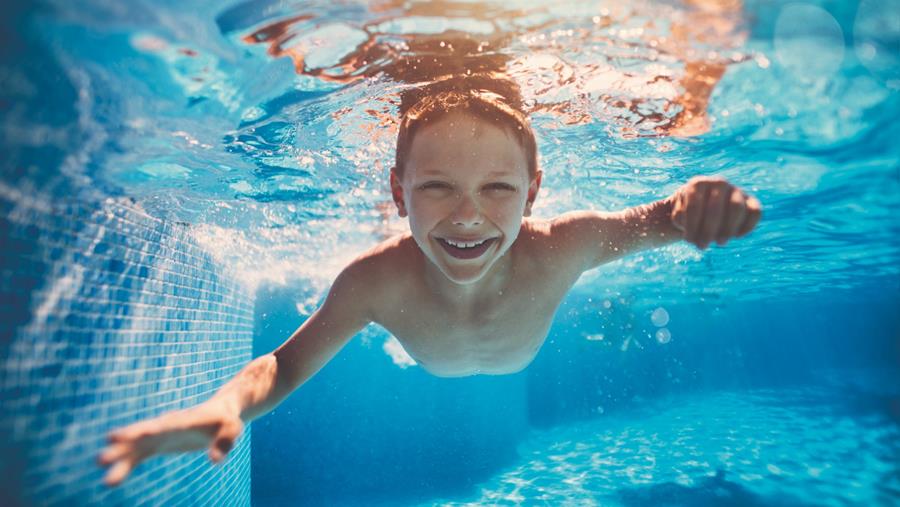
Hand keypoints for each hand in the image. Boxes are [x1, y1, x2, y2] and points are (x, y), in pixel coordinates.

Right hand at [97, 401, 243, 486]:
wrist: (221, 413)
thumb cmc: (227, 419)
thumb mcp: (232, 428)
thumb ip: (224, 443)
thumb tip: (214, 461)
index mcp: (181, 421)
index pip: (160, 427)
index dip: (141, 432)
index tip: (120, 437)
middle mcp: (166, 427)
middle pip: (141, 435)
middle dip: (122, 445)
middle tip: (101, 457)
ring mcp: (160, 435)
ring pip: (135, 447)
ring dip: (119, 458)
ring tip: (101, 470)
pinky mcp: (159, 444)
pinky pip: (139, 455)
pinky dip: (127, 464)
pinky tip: (113, 479)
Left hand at [670, 176, 760, 249]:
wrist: (702, 208)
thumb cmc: (687, 213)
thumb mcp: (678, 215)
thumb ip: (680, 217)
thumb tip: (684, 219)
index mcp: (698, 184)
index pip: (695, 204)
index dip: (692, 225)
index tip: (689, 240)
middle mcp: (718, 183)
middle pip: (715, 208)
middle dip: (708, 231)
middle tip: (702, 246)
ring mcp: (736, 190)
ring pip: (737, 209)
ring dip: (728, 229)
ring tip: (719, 242)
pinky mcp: (750, 201)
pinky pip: (755, 212)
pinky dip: (748, 225)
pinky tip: (736, 236)